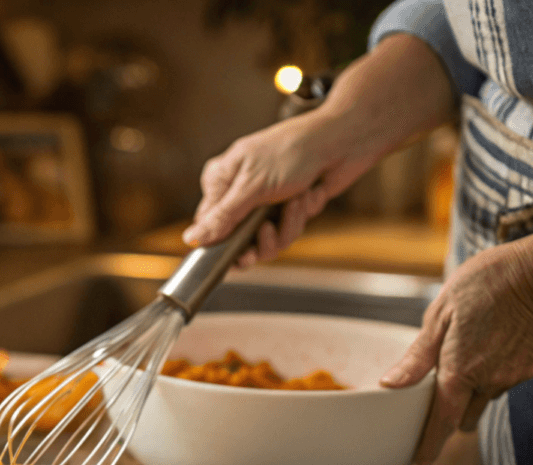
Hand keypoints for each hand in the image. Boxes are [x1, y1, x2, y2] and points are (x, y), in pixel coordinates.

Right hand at [181, 112, 375, 266]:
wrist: (341, 142)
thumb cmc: (293, 152)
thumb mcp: (252, 186)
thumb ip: (222, 217)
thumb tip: (191, 239)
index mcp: (221, 180)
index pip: (209, 225)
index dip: (224, 244)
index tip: (241, 255)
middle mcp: (240, 192)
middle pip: (238, 238)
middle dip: (262, 238)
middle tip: (270, 232)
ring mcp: (264, 201)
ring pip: (267, 239)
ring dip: (287, 224)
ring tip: (298, 201)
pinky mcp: (287, 208)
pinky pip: (287, 230)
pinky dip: (300, 216)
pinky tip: (309, 195)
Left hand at [380, 233, 532, 464]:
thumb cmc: (485, 285)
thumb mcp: (440, 314)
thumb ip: (418, 356)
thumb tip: (391, 385)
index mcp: (459, 370)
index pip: (440, 421)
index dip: (429, 446)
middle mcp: (487, 382)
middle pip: (461, 417)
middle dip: (447, 412)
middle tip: (435, 389)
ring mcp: (512, 377)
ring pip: (481, 399)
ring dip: (468, 390)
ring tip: (464, 352)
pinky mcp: (528, 369)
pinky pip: (499, 382)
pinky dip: (487, 374)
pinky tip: (486, 345)